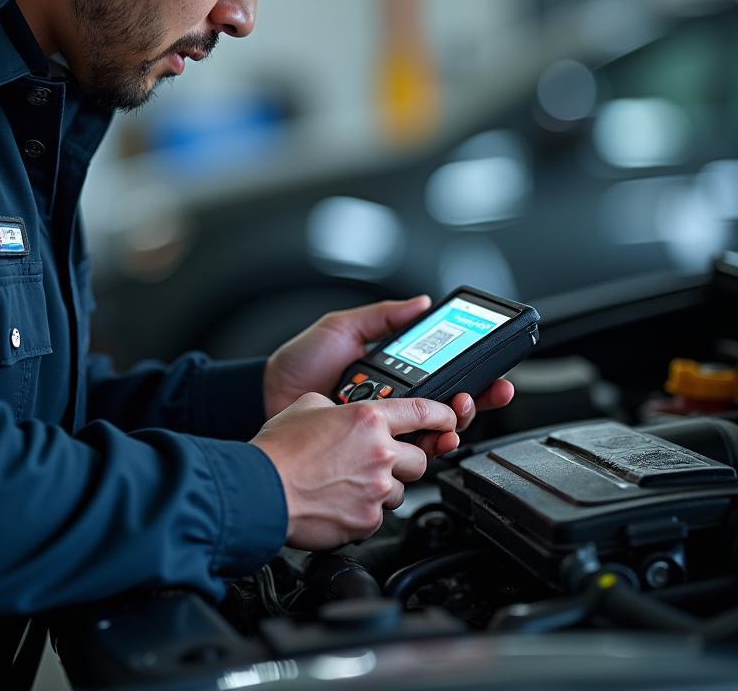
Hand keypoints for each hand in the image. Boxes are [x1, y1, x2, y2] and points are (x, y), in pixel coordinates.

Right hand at [251, 392, 457, 548]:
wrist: (261, 490)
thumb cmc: (278, 450)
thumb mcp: (308, 405)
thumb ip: (338, 406)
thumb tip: (345, 414)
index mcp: (367, 418)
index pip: (424, 412)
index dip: (443, 415)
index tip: (449, 420)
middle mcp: (379, 452)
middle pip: (421, 459)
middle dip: (405, 460)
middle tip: (380, 461)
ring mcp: (376, 489)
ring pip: (401, 490)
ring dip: (383, 487)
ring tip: (350, 483)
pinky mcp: (367, 520)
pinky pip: (380, 515)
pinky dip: (365, 510)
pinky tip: (340, 501)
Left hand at [262, 297, 514, 456]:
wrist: (266, 394)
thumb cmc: (300, 363)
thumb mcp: (343, 328)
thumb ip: (383, 317)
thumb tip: (421, 302)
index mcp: (395, 376)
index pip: (443, 377)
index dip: (473, 376)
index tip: (494, 372)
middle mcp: (394, 406)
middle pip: (448, 410)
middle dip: (474, 403)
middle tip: (480, 395)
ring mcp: (383, 432)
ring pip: (434, 436)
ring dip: (456, 426)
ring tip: (458, 414)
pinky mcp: (369, 455)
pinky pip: (407, 458)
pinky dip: (427, 449)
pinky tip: (434, 439)